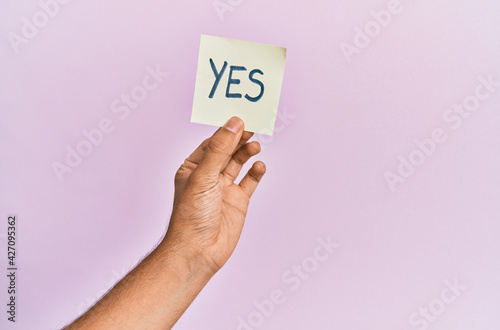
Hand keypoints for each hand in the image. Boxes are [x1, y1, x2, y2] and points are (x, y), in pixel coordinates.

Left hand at [164, 116, 265, 273]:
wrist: (198, 251)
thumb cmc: (191, 216)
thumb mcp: (204, 176)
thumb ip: (220, 149)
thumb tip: (233, 123)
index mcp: (193, 167)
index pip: (212, 142)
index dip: (226, 130)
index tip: (241, 118)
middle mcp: (208, 176)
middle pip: (227, 150)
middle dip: (239, 138)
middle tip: (254, 126)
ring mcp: (224, 189)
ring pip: (239, 163)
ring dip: (247, 152)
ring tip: (256, 145)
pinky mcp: (238, 201)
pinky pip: (249, 181)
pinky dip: (255, 172)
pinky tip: (259, 166)